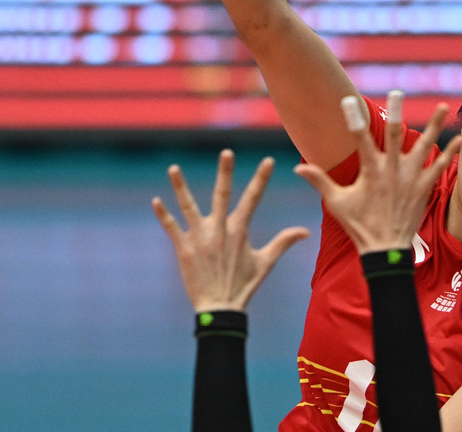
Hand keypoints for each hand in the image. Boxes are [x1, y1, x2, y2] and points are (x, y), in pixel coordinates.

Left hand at [152, 149, 308, 311]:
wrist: (221, 308)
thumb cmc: (244, 285)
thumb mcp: (266, 262)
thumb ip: (283, 242)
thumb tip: (305, 231)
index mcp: (240, 231)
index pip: (253, 199)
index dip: (261, 179)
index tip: (268, 161)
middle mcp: (220, 230)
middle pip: (222, 195)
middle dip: (225, 173)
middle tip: (227, 152)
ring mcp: (200, 238)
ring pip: (189, 207)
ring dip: (180, 187)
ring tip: (173, 168)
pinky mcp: (184, 249)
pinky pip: (171, 228)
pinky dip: (163, 215)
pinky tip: (156, 201)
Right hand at [294, 91, 460, 253]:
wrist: (385, 250)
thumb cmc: (360, 226)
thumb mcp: (336, 203)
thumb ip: (319, 181)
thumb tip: (296, 168)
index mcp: (370, 172)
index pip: (359, 139)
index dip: (353, 119)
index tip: (349, 100)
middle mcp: (392, 171)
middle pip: (394, 135)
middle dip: (396, 112)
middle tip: (397, 92)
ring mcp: (411, 178)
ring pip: (424, 146)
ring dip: (434, 126)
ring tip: (444, 107)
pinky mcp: (424, 188)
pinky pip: (440, 167)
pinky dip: (450, 153)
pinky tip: (459, 138)